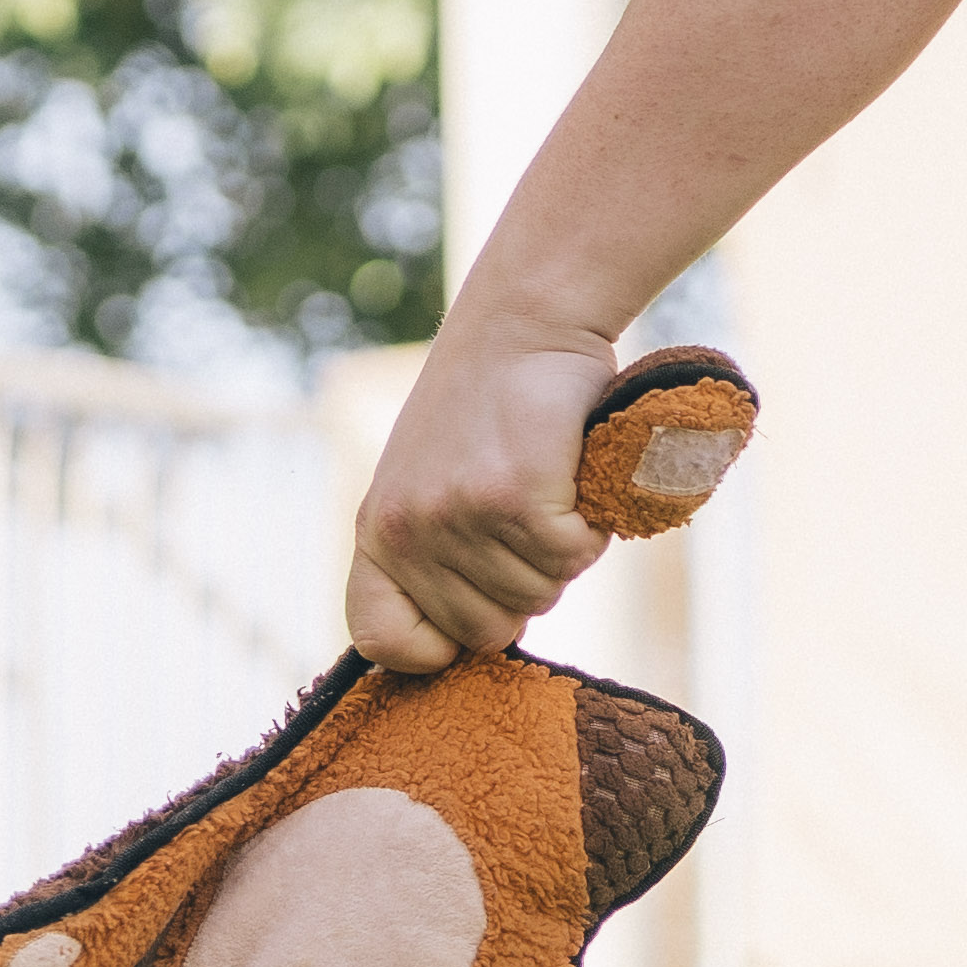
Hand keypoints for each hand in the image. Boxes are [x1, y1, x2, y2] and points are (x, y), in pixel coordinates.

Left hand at [347, 314, 618, 667]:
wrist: (524, 320)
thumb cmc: (490, 407)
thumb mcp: (430, 482)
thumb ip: (435, 555)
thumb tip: (476, 640)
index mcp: (376, 530)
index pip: (380, 639)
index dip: (434, 646)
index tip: (473, 611)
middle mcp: (406, 530)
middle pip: (485, 633)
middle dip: (523, 590)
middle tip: (531, 522)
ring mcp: (456, 517)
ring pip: (537, 596)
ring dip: (562, 553)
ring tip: (551, 489)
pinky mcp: (513, 499)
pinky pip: (571, 558)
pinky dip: (590, 528)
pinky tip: (573, 481)